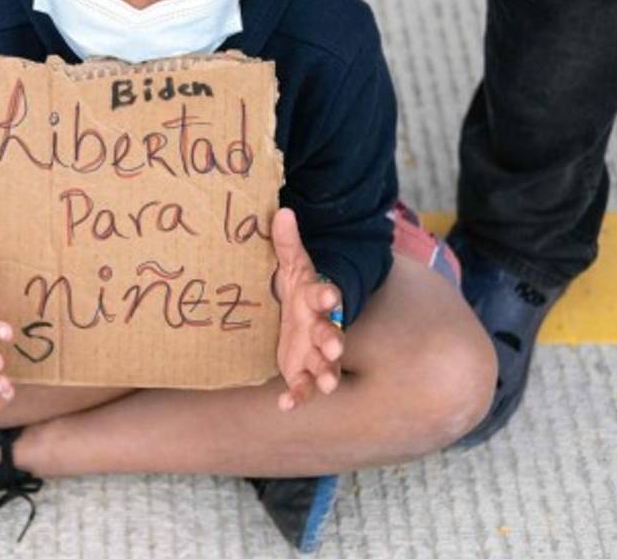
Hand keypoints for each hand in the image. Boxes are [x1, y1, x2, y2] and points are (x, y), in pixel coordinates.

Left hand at [271, 208, 344, 410]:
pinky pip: (303, 386)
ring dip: (327, 374)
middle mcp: (321, 326)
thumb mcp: (290, 263)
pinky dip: (297, 396)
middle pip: (331, 333)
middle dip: (333, 340)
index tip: (330, 295)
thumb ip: (286, 241)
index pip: (325, 294)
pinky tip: (286, 405)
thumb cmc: (296, 286)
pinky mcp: (302, 370)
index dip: (328, 294)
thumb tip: (282, 211)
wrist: (301, 311)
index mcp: (316, 298)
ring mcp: (314, 351)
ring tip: (329, 385)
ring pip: (325, 365)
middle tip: (334, 348)